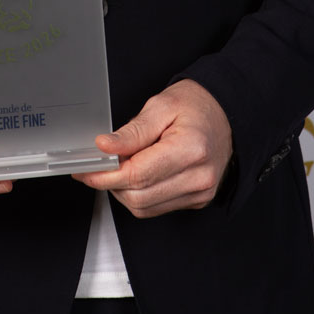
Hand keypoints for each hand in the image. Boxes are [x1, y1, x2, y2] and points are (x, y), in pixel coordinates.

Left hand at [73, 79, 231, 218]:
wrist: (227, 113)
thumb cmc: (196, 105)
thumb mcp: (161, 105)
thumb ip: (132, 131)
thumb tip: (104, 146)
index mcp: (191, 149)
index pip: (138, 174)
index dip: (105, 174)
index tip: (86, 169)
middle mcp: (199, 177)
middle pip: (138, 197)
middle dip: (111, 183)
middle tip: (99, 164)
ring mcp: (200, 193)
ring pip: (144, 208)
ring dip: (124, 191)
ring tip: (120, 166)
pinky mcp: (197, 200)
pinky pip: (156, 208)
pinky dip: (139, 195)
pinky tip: (137, 174)